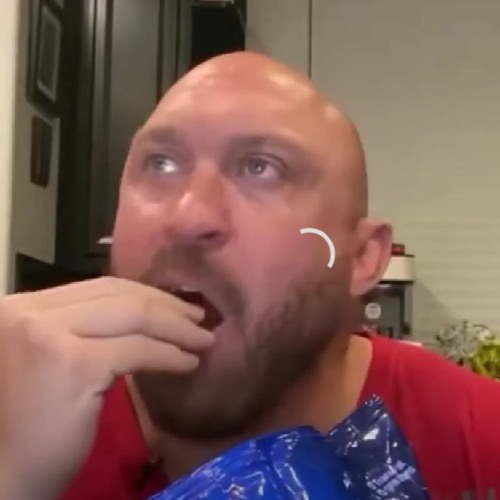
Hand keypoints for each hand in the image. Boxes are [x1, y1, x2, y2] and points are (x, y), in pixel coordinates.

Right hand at [0, 277, 212, 498]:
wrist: (6, 478)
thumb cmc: (31, 422)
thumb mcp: (54, 356)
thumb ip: (84, 327)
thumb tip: (147, 309)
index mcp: (21, 306)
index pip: (98, 287)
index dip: (144, 294)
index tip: (176, 305)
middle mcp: (27, 311)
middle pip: (117, 296)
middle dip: (166, 306)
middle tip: (199, 317)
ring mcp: (47, 335)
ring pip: (133, 317)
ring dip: (177, 328)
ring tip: (204, 339)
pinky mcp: (72, 365)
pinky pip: (137, 350)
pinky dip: (169, 355)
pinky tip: (188, 363)